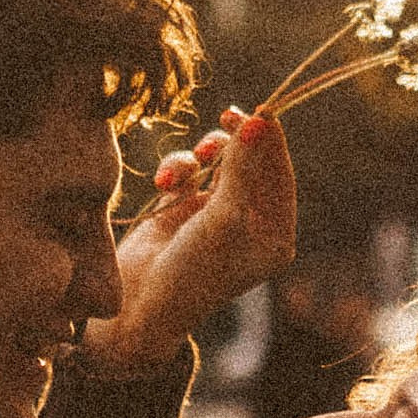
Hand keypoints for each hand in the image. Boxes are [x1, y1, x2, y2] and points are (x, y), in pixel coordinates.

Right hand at [83, 101, 298, 372]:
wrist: (137, 306)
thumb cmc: (192, 270)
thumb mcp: (224, 216)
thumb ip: (242, 166)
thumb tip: (261, 120)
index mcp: (275, 234)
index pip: (280, 174)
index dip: (270, 141)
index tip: (259, 111)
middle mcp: (251, 224)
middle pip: (251, 163)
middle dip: (236, 143)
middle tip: (229, 115)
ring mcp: (216, 216)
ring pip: (218, 162)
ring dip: (204, 155)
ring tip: (196, 160)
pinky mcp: (182, 210)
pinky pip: (187, 172)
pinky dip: (177, 170)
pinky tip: (164, 184)